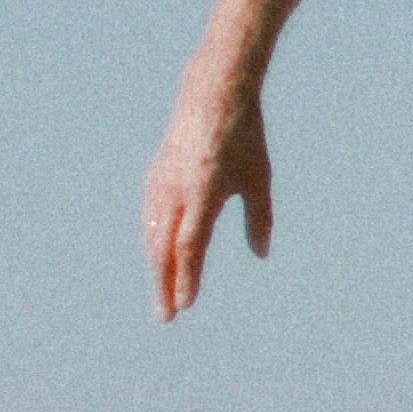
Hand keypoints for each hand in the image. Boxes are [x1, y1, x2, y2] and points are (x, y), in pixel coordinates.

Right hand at [147, 87, 271, 314]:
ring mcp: (160, 183)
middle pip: (164, 248)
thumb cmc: (243, 138)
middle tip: (167, 317)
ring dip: (157, 268)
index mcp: (204, 192)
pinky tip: (160, 260)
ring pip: (153, 235)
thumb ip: (259, 218)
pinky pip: (151, 218)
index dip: (187, 276)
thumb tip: (261, 254)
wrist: (211, 94)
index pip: (191, 244)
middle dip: (165, 284)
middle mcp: (176, 191)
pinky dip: (154, 243)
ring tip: (164, 297)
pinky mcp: (155, 177)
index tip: (186, 304)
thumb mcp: (259, 177)